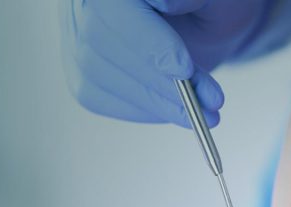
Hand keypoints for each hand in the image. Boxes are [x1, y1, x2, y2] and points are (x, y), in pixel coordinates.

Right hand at [59, 0, 269, 126]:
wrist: (208, 20)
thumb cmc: (213, 4)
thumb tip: (163, 0)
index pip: (115, 11)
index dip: (148, 43)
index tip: (185, 70)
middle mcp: (84, 3)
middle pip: (102, 45)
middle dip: (158, 81)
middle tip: (208, 102)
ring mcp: (77, 35)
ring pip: (97, 75)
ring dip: (155, 102)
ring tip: (203, 112)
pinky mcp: (82, 69)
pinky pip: (97, 96)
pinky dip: (140, 110)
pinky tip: (174, 110)